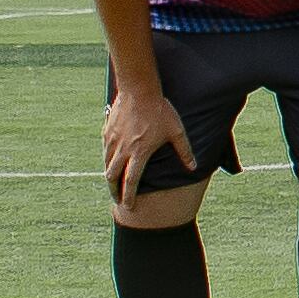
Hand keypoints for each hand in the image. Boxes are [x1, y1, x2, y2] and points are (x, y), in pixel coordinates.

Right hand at [102, 81, 190, 206]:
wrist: (139, 90)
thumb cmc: (160, 111)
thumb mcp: (176, 131)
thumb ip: (184, 151)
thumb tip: (193, 167)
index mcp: (139, 153)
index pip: (131, 181)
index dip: (129, 196)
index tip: (129, 207)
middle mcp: (122, 149)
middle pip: (112, 176)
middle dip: (114, 191)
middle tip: (117, 200)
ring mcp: (111, 140)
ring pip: (106, 163)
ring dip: (109, 175)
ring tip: (113, 183)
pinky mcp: (106, 131)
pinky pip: (104, 149)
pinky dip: (107, 159)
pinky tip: (111, 160)